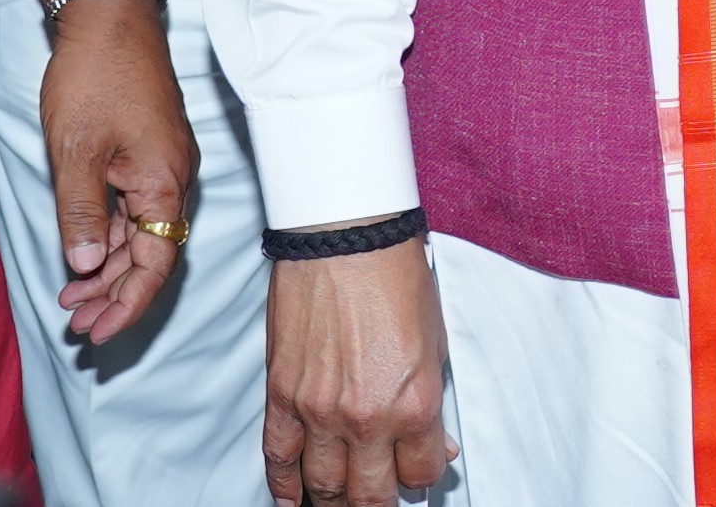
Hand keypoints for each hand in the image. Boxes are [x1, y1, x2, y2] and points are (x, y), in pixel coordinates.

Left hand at [43, 0, 198, 344]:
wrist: (108, 14)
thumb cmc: (94, 77)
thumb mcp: (76, 152)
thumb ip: (80, 214)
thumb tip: (82, 268)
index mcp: (165, 179)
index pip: (156, 263)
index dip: (127, 304)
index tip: (95, 335)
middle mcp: (172, 174)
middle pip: (150, 252)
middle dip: (112, 293)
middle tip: (73, 325)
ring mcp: (161, 160)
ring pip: (138, 231)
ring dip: (105, 266)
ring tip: (69, 298)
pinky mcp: (146, 148)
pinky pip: (131, 206)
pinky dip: (106, 234)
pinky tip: (79, 250)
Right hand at [264, 239, 455, 506]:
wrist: (345, 236)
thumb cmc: (396, 274)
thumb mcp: (435, 341)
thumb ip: (432, 399)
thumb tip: (435, 445)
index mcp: (414, 403)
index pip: (421, 472)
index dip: (423, 476)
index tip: (420, 472)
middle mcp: (367, 417)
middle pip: (370, 495)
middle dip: (378, 504)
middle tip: (381, 501)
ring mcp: (319, 412)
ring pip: (324, 487)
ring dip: (334, 502)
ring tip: (341, 504)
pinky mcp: (282, 398)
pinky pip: (279, 460)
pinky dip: (285, 488)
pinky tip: (293, 500)